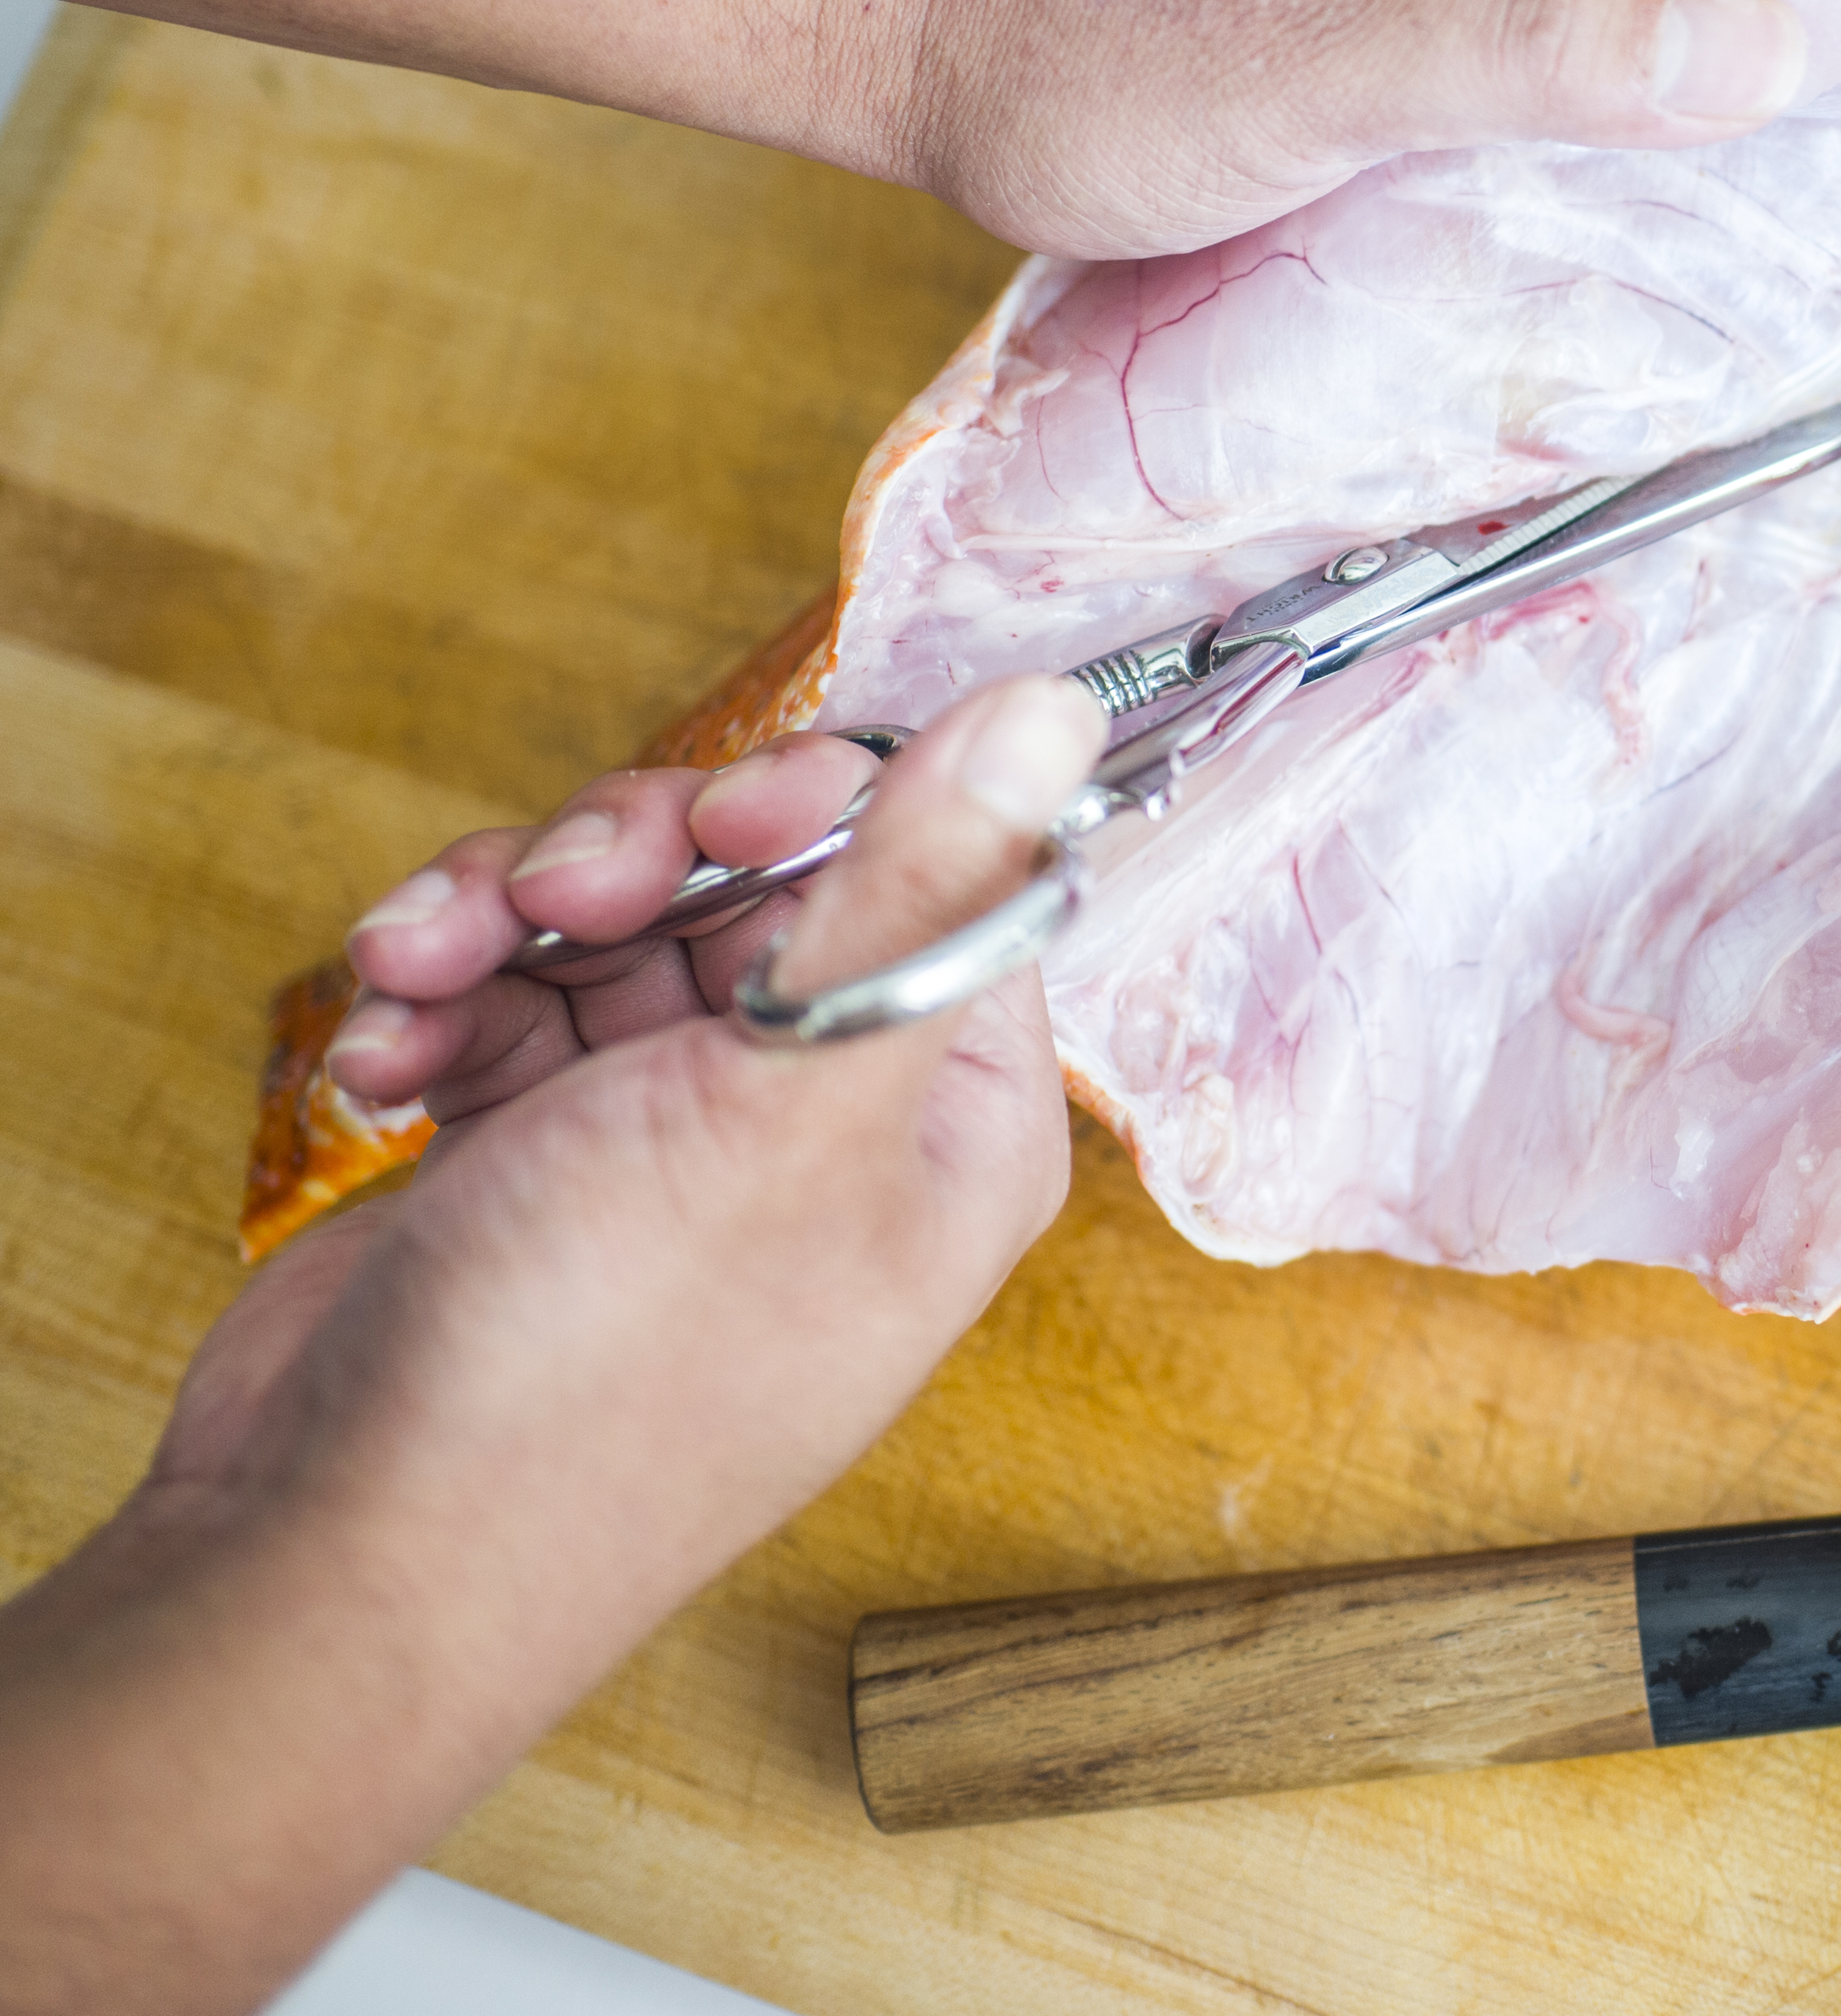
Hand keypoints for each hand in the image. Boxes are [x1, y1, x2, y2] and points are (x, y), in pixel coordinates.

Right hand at [0, 675, 1102, 2015]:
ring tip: (421, 967)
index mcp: (952, 1124)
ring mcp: (681, 1149)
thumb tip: (1050, 719)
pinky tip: (384, 1053)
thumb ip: (920, 890)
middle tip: (555, 893)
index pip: (948, 883)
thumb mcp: (786, 1094)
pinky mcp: (545, 1163)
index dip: (833, 811)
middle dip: (632, 857)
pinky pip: (513, 1008)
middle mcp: (834, 1129)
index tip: (732, 811)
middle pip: (766, 883)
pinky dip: (440, 1001)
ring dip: (503, 918)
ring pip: (617, 928)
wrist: (353, 1558)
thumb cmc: (598, 1373)